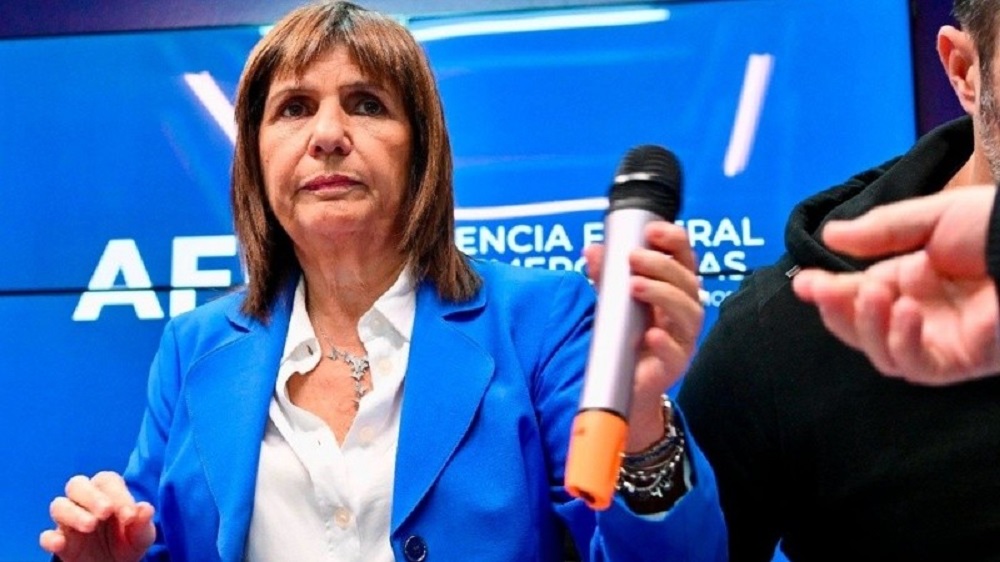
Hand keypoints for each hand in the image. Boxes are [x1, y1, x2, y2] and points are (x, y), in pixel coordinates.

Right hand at [40, 471, 154, 561]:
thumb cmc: (129, 541)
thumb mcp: (142, 535)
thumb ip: (143, 522)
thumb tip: (145, 508)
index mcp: (107, 493)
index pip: (107, 481)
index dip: (118, 494)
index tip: (130, 516)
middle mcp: (84, 502)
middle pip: (76, 484)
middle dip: (91, 496)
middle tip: (105, 512)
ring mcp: (69, 521)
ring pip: (58, 506)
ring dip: (73, 513)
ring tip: (90, 526)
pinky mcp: (60, 542)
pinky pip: (46, 536)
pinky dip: (50, 538)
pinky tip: (61, 544)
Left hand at [585, 221, 702, 450]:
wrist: (628, 385)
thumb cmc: (629, 337)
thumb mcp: (615, 301)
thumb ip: (607, 276)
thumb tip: (593, 250)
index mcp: (675, 290)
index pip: (685, 258)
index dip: (674, 240)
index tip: (652, 230)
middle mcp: (685, 311)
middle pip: (687, 281)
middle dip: (661, 265)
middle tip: (634, 258)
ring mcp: (684, 339)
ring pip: (688, 312)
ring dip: (663, 294)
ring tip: (635, 286)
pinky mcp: (675, 365)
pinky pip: (676, 352)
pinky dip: (665, 341)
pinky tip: (651, 332)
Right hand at [793, 185, 999, 383]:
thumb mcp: (933, 218)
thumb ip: (882, 231)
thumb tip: (832, 235)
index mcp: (914, 280)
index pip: (858, 295)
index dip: (827, 291)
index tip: (803, 281)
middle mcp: (925, 314)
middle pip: (864, 331)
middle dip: (839, 312)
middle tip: (824, 289)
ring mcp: (945, 339)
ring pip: (886, 356)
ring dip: (869, 328)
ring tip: (874, 294)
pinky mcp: (967, 359)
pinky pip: (923, 366)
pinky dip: (906, 342)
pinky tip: (907, 311)